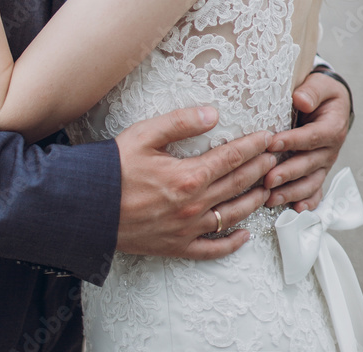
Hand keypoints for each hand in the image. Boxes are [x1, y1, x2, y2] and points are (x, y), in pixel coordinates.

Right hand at [116, 106, 276, 259]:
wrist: (86, 207)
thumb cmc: (113, 167)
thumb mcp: (144, 135)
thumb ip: (180, 122)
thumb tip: (213, 113)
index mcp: (188, 176)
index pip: (232, 157)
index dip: (253, 146)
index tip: (269, 137)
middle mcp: (194, 205)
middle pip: (238, 184)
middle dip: (260, 168)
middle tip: (277, 157)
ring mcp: (187, 230)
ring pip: (232, 215)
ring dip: (254, 201)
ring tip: (268, 188)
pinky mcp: (176, 247)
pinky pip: (212, 249)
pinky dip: (232, 243)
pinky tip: (245, 235)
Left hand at [264, 71, 350, 211]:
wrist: (330, 104)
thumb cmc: (321, 93)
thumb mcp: (320, 85)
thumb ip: (311, 91)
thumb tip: (300, 100)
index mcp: (332, 127)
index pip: (313, 136)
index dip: (293, 141)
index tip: (271, 142)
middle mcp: (331, 150)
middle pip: (310, 164)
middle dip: (288, 173)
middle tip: (267, 179)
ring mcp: (324, 164)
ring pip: (310, 182)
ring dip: (291, 192)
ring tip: (271, 198)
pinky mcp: (318, 172)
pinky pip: (315, 191)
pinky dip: (307, 202)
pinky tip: (296, 210)